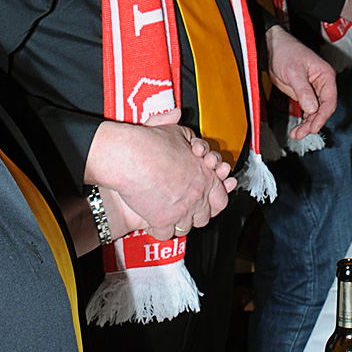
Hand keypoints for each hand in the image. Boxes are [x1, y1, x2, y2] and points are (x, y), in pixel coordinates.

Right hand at [85, 111, 233, 238]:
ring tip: (171, 216)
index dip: (215, 201)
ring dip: (179, 223)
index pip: (221, 197)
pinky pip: (166, 235)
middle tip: (187, 209)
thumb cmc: (150, 143)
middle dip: (197, 214)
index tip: (209, 201)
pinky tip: (156, 223)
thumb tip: (180, 117)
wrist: (130, 157)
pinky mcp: (162, 220)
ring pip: (186, 227)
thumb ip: (183, 130)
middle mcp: (197, 195)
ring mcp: (181, 210)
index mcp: (205, 175)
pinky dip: (160, 230)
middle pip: (205, 216)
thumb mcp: (174, 130)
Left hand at [264, 24, 336, 138]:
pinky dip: (303, 120)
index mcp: (325, 76)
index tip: (314, 127)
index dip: (322, 116)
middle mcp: (322, 84)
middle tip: (302, 133)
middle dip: (313, 123)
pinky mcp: (304, 93)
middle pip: (323, 109)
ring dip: (307, 124)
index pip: (329, 101)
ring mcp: (313, 90)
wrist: (274, 47)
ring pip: (314, 112)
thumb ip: (303, 91)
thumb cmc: (286, 51)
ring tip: (297, 134)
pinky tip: (297, 128)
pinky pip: (307, 110)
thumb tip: (312, 108)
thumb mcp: (294, 72)